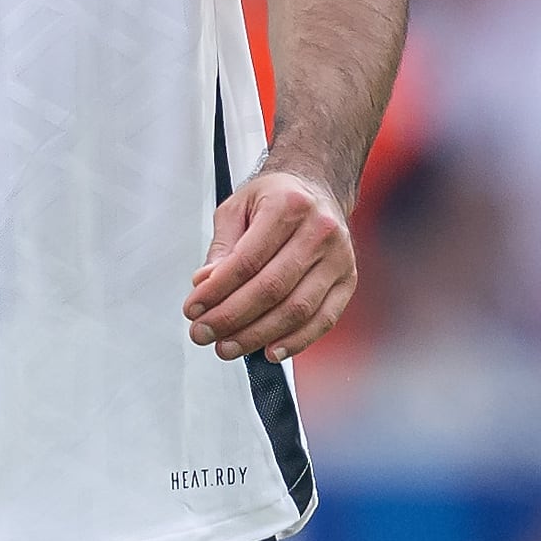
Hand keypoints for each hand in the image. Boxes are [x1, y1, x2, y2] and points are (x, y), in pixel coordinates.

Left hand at [185, 163, 358, 360]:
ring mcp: (338, 257)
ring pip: (296, 309)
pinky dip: (296, 341)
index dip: (217, 291)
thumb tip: (205, 284)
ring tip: (228, 346)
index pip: (247, 260)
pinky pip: (323, 319)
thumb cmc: (276, 199)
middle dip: (231, 318)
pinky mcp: (347, 280)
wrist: (317, 190)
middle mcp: (319, 230)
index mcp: (289, 205)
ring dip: (257, 335)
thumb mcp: (237, 208)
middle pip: (271, 288)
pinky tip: (270, 351)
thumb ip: (221, 248)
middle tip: (203, 333)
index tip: (193, 309)